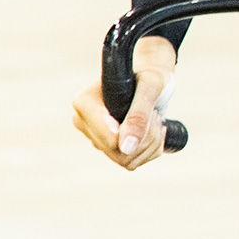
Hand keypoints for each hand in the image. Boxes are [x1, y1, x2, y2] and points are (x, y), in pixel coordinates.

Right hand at [71, 34, 176, 171]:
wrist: (152, 77)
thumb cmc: (150, 76)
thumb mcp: (150, 89)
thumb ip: (138, 115)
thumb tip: (126, 148)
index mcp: (84, 103)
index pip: (110, 141)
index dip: (137, 133)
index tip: (150, 112)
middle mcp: (83, 121)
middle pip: (119, 154)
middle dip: (147, 137)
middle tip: (155, 113)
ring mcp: (94, 135)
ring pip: (127, 161)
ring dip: (151, 143)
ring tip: (153, 119)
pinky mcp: (106, 146)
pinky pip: (131, 162)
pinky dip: (150, 149)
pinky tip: (151, 129)